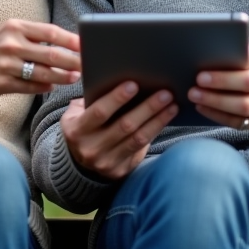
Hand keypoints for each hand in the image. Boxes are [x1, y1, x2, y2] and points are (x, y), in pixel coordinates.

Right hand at [0, 20, 80, 94]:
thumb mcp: (10, 30)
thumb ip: (35, 34)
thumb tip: (68, 43)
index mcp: (16, 27)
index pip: (50, 32)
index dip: (71, 40)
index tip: (86, 45)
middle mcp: (11, 45)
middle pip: (51, 55)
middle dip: (73, 61)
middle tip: (87, 65)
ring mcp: (6, 65)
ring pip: (43, 74)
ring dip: (62, 77)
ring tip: (75, 77)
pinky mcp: (1, 83)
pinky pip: (29, 87)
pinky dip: (44, 87)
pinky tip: (52, 86)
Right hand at [59, 83, 177, 179]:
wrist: (78, 162)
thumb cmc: (82, 127)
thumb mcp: (76, 114)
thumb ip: (91, 99)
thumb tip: (119, 79)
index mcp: (77, 130)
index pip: (99, 112)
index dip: (116, 98)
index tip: (134, 84)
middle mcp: (91, 148)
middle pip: (124, 126)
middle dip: (147, 108)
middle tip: (164, 93)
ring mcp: (106, 162)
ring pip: (138, 138)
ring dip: (157, 120)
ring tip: (172, 105)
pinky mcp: (120, 170)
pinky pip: (141, 149)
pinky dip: (155, 132)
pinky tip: (165, 119)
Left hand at [188, 43, 248, 133]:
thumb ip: (239, 52)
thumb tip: (206, 49)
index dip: (227, 67)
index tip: (202, 72)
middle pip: (247, 84)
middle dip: (219, 84)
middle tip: (195, 85)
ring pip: (243, 106)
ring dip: (216, 103)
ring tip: (195, 97)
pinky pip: (240, 122)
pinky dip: (218, 116)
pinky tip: (203, 108)